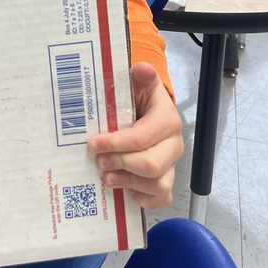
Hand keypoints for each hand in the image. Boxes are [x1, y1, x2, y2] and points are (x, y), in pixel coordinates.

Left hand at [86, 62, 182, 207]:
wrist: (148, 111)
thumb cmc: (140, 99)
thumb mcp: (140, 84)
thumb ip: (142, 76)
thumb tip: (142, 68)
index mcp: (167, 120)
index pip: (142, 137)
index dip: (116, 143)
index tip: (93, 143)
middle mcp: (173, 145)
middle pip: (150, 165)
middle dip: (120, 163)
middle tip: (98, 161)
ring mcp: (172, 165)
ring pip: (156, 184)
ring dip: (127, 183)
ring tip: (106, 176)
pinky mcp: (166, 181)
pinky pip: (160, 199)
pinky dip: (141, 198)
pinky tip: (123, 189)